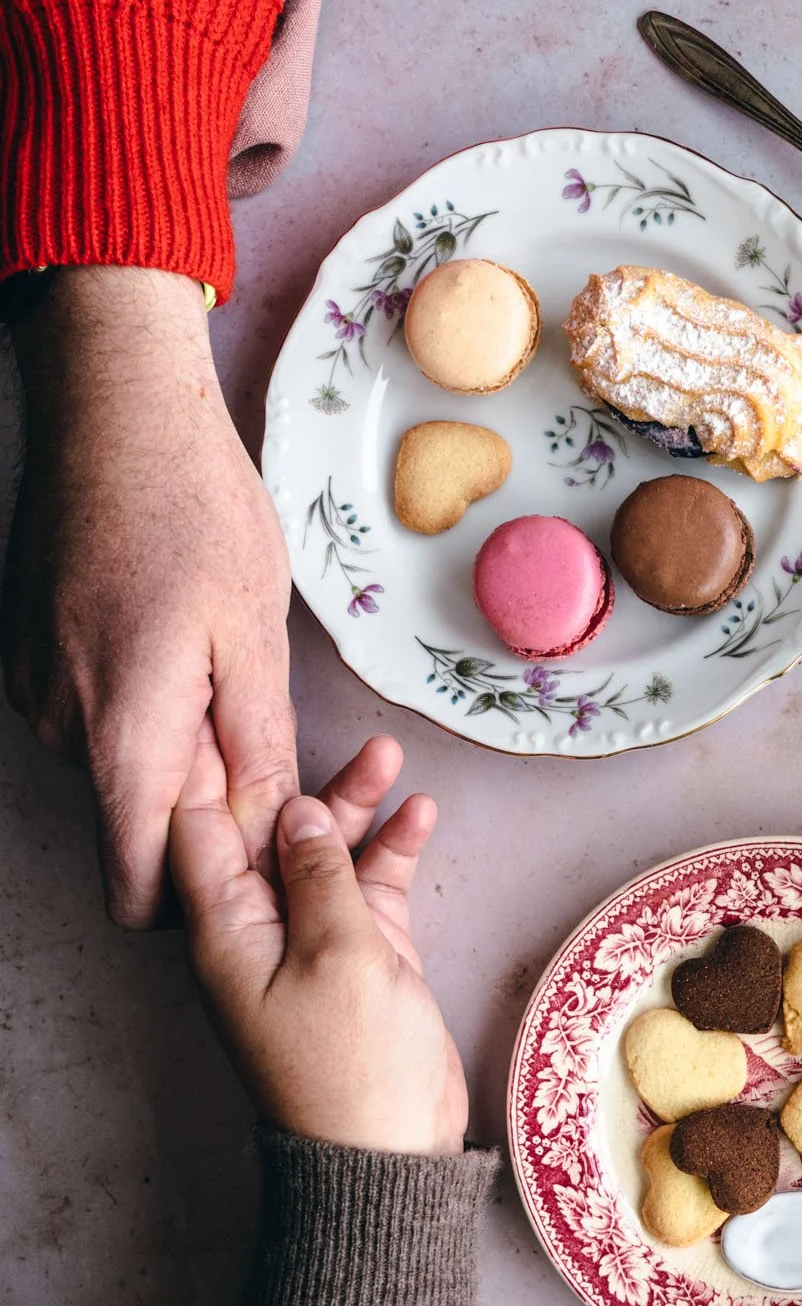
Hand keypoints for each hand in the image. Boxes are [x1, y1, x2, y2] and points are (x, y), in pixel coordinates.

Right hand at [3, 266, 296, 926]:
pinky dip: (144, 708)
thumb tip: (264, 834)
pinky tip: (182, 646)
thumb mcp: (256, 635)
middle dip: (200, 812)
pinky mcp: (33, 656)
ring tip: (226, 676)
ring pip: (117, 767)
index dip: (195, 897)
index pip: (132, 885)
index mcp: (121, 733)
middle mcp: (60, 724)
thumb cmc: (195, 508)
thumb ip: (256, 748)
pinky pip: (95, 718)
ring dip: (176, 749)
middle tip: (264, 743)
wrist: (114, 408)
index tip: (254, 866)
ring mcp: (36, 689)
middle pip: (131, 827)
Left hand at [170, 728, 467, 1155]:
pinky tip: (419, 815)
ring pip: (325, 854)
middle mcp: (258, 931)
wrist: (389, 1154)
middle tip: (330, 723)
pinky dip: (391, 852)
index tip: (232, 713)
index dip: (215, 772)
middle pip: (269, 833)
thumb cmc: (351, 1069)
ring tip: (392, 755)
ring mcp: (310, 943)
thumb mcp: (339, 953)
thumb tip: (298, 811)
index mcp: (225, 931)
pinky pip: (368, 889)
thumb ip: (319, 873)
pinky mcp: (360, 959)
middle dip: (301, 776)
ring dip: (356, 807)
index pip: (200, 832)